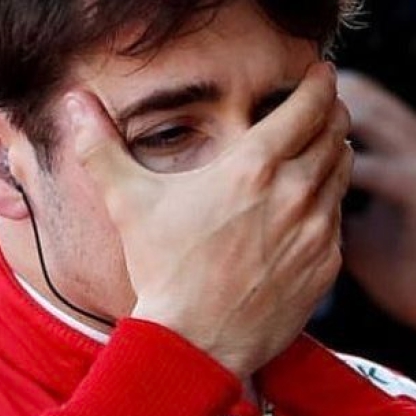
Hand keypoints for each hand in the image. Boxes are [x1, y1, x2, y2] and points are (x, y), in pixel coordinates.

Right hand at [70, 62, 351, 377]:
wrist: (194, 342)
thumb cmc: (161, 269)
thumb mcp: (126, 201)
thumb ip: (100, 146)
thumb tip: (73, 102)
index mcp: (254, 166)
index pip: (307, 106)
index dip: (318, 84)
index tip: (320, 73)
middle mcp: (295, 193)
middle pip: (334, 134)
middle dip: (331, 113)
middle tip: (323, 107)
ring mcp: (316, 232)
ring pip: (341, 175)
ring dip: (333, 156)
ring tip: (319, 151)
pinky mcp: (325, 267)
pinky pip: (338, 221)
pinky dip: (328, 205)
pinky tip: (307, 209)